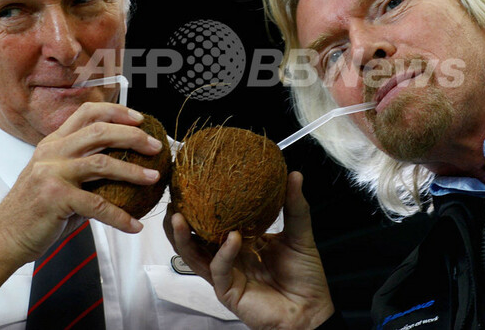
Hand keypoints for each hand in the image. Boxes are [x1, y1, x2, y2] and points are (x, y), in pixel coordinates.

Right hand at [0, 101, 162, 263]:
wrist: (2, 238)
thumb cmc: (34, 211)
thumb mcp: (56, 179)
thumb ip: (83, 168)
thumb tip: (124, 165)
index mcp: (53, 143)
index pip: (87, 113)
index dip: (116, 111)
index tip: (140, 118)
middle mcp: (52, 152)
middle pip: (100, 131)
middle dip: (133, 136)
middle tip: (156, 146)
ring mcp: (52, 174)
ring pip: (103, 163)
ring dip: (133, 171)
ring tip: (153, 178)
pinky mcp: (56, 198)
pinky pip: (98, 206)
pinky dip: (120, 217)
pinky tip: (135, 225)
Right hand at [165, 171, 334, 329]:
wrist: (311, 310)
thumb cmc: (305, 276)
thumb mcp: (299, 235)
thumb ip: (295, 207)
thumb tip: (294, 174)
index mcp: (240, 241)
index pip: (212, 221)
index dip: (198, 205)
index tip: (189, 183)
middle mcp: (227, 257)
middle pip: (193, 239)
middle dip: (179, 221)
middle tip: (173, 199)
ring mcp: (225, 275)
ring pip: (194, 256)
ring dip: (184, 237)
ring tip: (179, 216)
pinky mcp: (228, 292)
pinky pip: (219, 270)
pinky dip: (223, 253)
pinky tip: (231, 238)